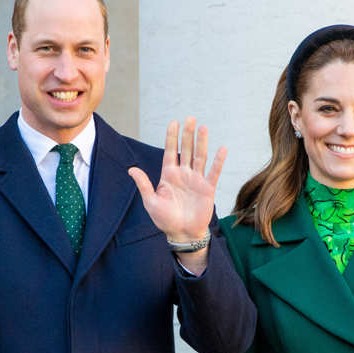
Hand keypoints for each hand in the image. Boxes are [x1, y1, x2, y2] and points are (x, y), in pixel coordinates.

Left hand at [128, 117, 226, 241]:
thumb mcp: (150, 202)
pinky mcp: (208, 189)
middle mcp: (183, 174)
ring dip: (202, 142)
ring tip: (203, 127)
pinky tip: (222, 149)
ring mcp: (196, 180)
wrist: (182, 233)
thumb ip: (144, 184)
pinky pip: (214, 172)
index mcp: (169, 175)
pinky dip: (218, 161)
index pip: (171, 151)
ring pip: (200, 157)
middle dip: (187, 134)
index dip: (172, 137)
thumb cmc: (165, 219)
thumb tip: (131, 169)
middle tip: (190, 118)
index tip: (174, 122)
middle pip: (187, 149)